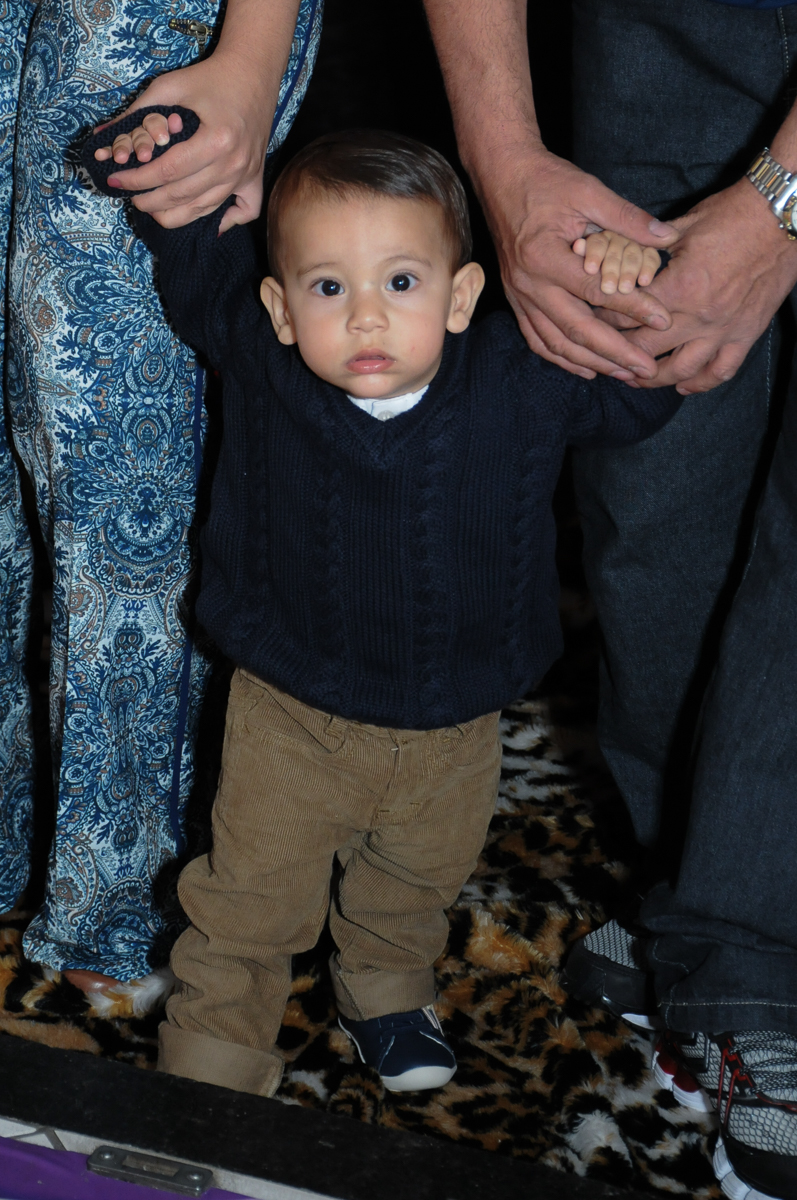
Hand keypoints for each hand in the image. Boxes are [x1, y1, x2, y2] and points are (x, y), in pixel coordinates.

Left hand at [98, 51, 273, 231]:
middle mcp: (233, 163)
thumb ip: (136, 112)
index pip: (168, 172)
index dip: (137, 180)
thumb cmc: (209, 77)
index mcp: (216, 139)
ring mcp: (246, 174)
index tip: (115, 180)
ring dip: (174, 215)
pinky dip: (225, 222)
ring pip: (205, 210)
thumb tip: (101, 136)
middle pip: (183, 196)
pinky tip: (202, 217)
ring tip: (153, 208)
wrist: (252, 72)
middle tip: (131, 197)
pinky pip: (244, 212)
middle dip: (150, 201)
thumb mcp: (169, 86)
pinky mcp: (256, 178)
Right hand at [476, 146, 678, 379]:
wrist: (501, 175)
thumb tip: (666, 238)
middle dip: (614, 354)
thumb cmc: (545, 180)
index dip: (632, 308)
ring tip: (623, 374)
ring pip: (557, 342)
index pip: (596, 292)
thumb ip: (627, 218)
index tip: (663, 319)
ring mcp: (519, 296)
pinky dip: (562, 358)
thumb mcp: (588, 191)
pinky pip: (537, 339)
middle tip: (646, 369)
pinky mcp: (516, 299)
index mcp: (545, 257)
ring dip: (591, 363)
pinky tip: (587, 367)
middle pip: (577, 330)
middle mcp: (529, 283)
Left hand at [622, 179, 796, 393]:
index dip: (605, 318)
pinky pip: (721, 370)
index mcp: (680, 288)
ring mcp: (725, 329)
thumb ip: (649, 247)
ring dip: (653, 379)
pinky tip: (682, 386)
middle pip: (646, 349)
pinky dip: (700, 383)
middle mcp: (700, 316)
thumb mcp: (683, 227)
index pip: (628, 314)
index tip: (592, 320)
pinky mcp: (746, 334)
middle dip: (619, 354)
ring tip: (635, 379)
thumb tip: (618, 251)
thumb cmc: (732, 214)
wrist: (783, 215)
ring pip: (681, 370)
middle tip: (604, 356)